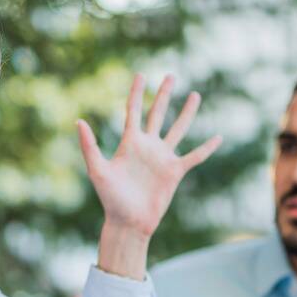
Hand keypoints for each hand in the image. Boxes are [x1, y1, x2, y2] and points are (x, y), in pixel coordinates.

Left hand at [78, 74, 221, 237]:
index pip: (134, 111)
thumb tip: (79, 121)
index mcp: (129, 143)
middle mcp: (147, 146)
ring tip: (195, 95)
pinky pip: (194, 156)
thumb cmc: (110, 199)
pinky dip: (206, 148)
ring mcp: (162, 158)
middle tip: (170, 75)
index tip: (141, 75)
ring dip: (187, 113)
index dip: (136, 93)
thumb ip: (89, 146)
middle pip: (157, 114)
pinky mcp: (174, 172)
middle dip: (163, 95)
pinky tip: (218, 137)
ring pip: (178, 129)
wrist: (128, 222)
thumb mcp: (97, 170)